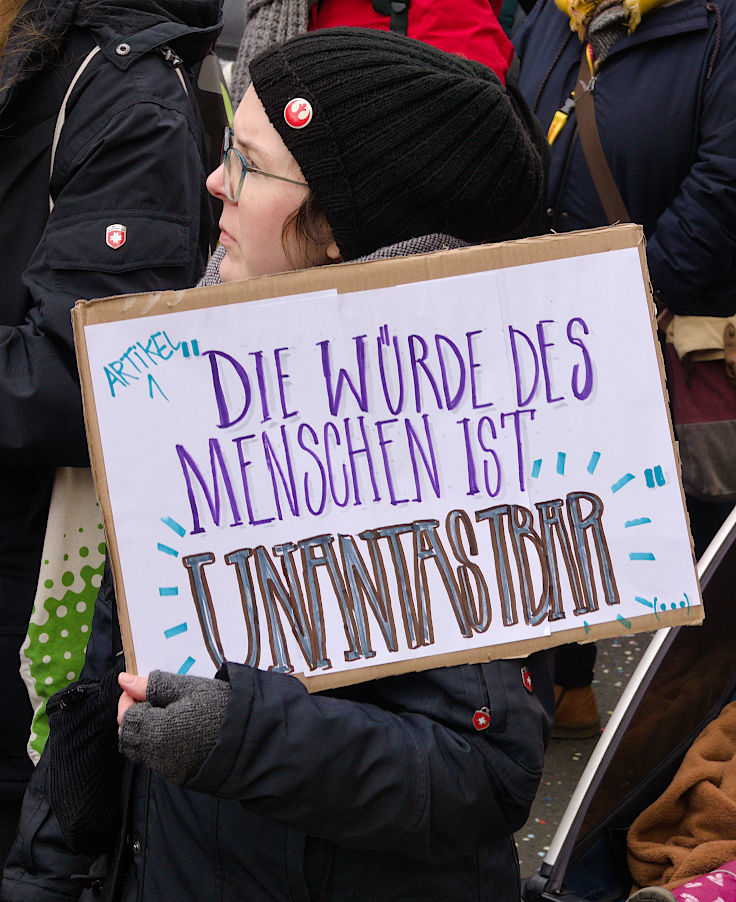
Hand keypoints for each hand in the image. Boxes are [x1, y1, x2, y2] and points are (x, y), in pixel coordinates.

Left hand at [117, 669, 229, 783]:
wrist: (250, 738)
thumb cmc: (221, 707)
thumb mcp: (189, 687)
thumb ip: (154, 686)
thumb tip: (124, 679)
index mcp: (156, 730)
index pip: (125, 716)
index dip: (128, 699)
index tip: (141, 688)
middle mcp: (156, 754)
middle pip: (127, 737)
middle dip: (133, 717)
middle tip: (152, 700)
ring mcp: (166, 769)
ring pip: (139, 750)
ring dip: (144, 731)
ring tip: (167, 714)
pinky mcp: (177, 776)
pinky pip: (155, 760)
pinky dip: (157, 744)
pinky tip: (178, 730)